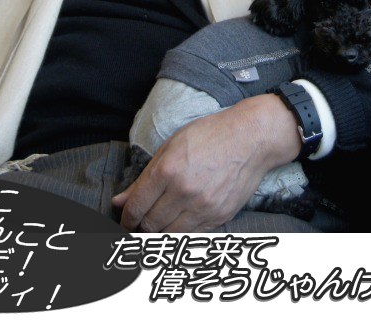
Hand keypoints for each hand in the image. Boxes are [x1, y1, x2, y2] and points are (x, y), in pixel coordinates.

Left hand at [112, 94, 300, 231]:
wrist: (251, 138)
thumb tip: (119, 202)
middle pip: (151, 224)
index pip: (137, 206)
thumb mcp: (171, 146)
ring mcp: (204, 206)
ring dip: (159, 233)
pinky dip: (180, 233)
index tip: (125, 219)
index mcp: (168, 170)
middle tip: (138, 223)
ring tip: (157, 225)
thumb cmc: (210, 135)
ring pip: (170, 235)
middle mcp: (184, 191)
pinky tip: (178, 224)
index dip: (126, 217)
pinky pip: (192, 235)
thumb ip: (144, 178)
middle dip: (140, 226)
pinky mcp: (220, 216)